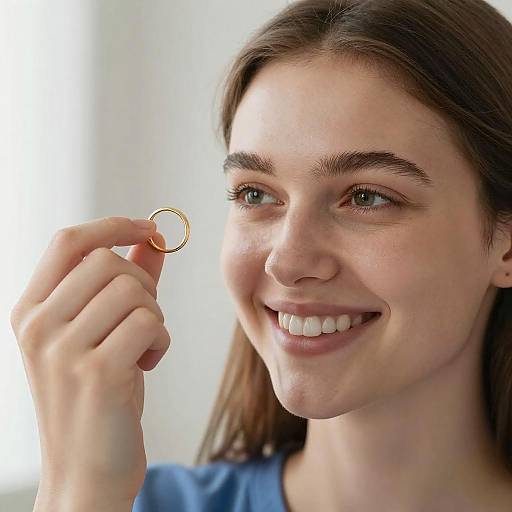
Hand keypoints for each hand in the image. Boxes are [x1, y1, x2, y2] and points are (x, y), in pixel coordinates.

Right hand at [10, 217, 169, 502]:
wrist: (86, 471)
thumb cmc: (98, 396)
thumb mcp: (101, 332)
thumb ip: (125, 280)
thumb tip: (151, 238)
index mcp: (31, 310)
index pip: (69, 242)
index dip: (113, 226)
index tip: (148, 227)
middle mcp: (37, 326)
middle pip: (107, 262)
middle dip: (143, 284)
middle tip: (144, 317)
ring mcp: (62, 350)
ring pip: (133, 290)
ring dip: (154, 315)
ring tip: (143, 345)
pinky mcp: (97, 373)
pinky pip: (148, 322)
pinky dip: (161, 339)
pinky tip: (148, 363)